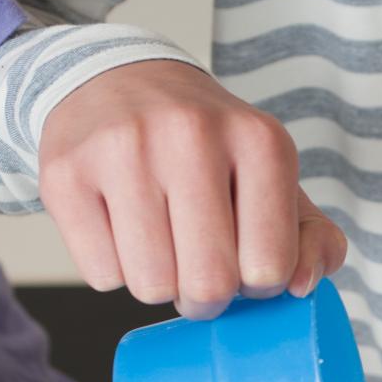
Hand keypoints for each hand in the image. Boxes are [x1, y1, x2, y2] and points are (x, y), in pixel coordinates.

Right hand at [38, 61, 346, 318]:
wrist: (117, 83)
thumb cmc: (209, 152)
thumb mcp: (273, 181)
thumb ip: (315, 240)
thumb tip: (300, 287)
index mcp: (259, 140)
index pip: (269, 267)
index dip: (258, 285)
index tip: (245, 262)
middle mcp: (190, 134)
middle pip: (208, 283)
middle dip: (206, 298)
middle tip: (199, 269)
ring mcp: (122, 148)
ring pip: (151, 286)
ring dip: (159, 285)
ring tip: (161, 243)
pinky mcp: (65, 171)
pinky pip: (100, 275)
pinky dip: (113, 268)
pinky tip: (121, 226)